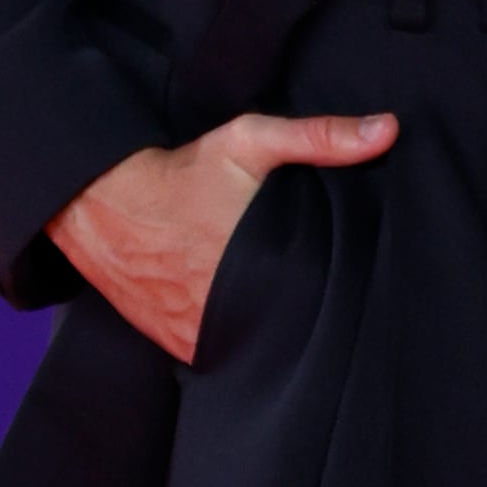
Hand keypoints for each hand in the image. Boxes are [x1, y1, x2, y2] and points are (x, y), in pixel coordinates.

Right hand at [50, 111, 398, 365]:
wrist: (99, 205)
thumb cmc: (179, 173)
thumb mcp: (248, 141)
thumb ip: (319, 137)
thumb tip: (387, 130)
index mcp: (253, 262)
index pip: (320, 297)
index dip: (338, 290)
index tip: (347, 278)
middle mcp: (227, 307)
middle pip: (291, 325)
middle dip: (306, 310)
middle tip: (312, 288)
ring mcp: (200, 334)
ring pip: (258, 346)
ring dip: (271, 329)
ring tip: (284, 307)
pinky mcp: (180, 346)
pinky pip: (223, 355)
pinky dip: (238, 342)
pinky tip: (248, 320)